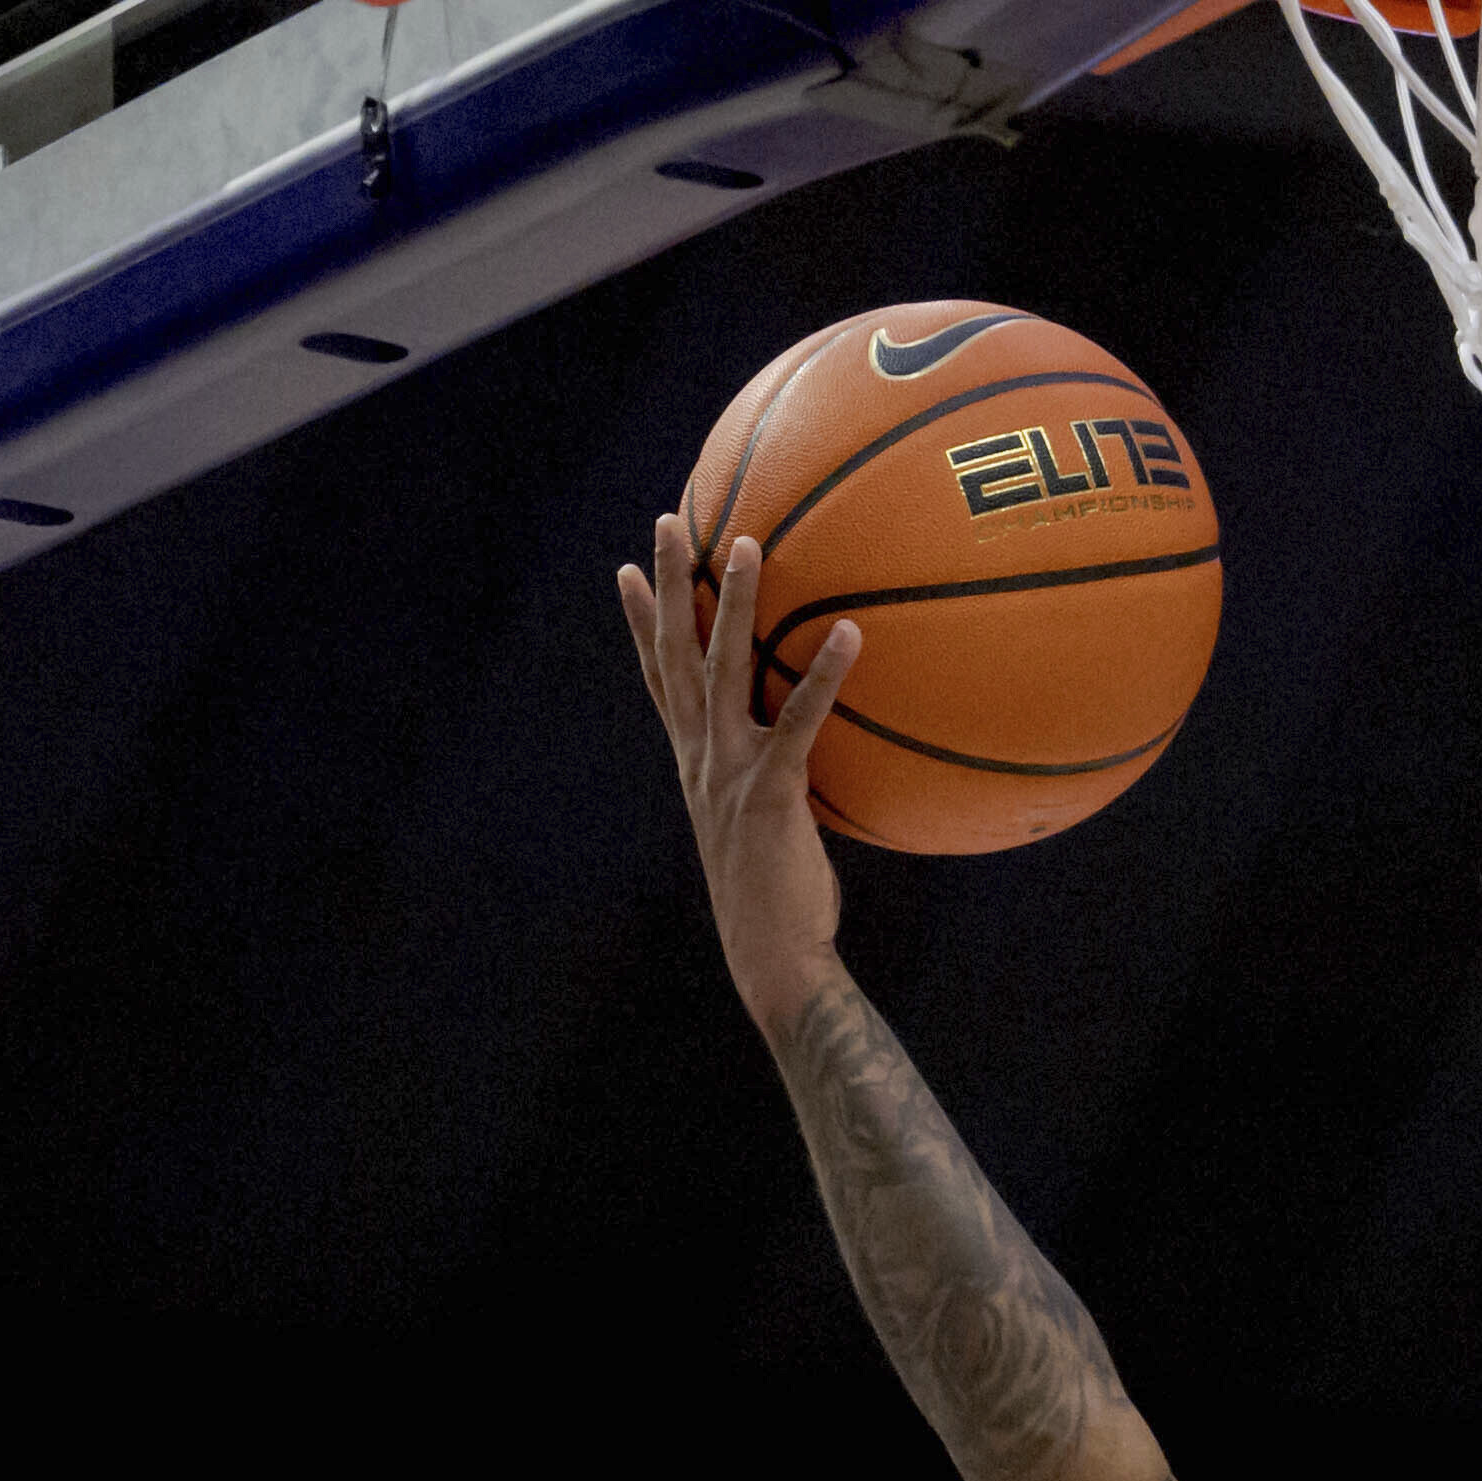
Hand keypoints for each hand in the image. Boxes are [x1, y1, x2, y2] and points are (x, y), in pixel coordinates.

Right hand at [611, 510, 858, 1034]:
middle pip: (676, 655)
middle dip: (670, 585)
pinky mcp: (771, 793)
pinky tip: (850, 632)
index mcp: (694, 765)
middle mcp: (701, 760)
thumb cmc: (778, 902)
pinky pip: (799, 721)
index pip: (660, 680)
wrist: (773, 959)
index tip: (631, 570)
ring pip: (722, 670)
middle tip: (667, 521)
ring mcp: (730, 773)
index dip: (643, 624)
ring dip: (733, 603)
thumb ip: (774, 783)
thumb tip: (805, 755)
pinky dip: (823, 675)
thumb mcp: (765, 830)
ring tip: (746, 543)